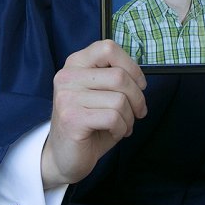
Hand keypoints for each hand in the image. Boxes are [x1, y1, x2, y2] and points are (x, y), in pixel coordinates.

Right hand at [41, 39, 146, 187]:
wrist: (64, 157)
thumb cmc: (89, 123)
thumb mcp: (101, 93)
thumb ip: (114, 78)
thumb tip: (140, 79)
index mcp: (75, 63)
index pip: (108, 48)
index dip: (131, 65)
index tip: (139, 84)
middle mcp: (68, 76)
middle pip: (119, 76)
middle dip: (137, 98)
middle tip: (138, 112)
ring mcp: (67, 97)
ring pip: (119, 100)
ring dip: (130, 117)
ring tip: (124, 125)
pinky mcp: (72, 119)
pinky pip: (113, 118)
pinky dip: (122, 128)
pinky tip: (115, 133)